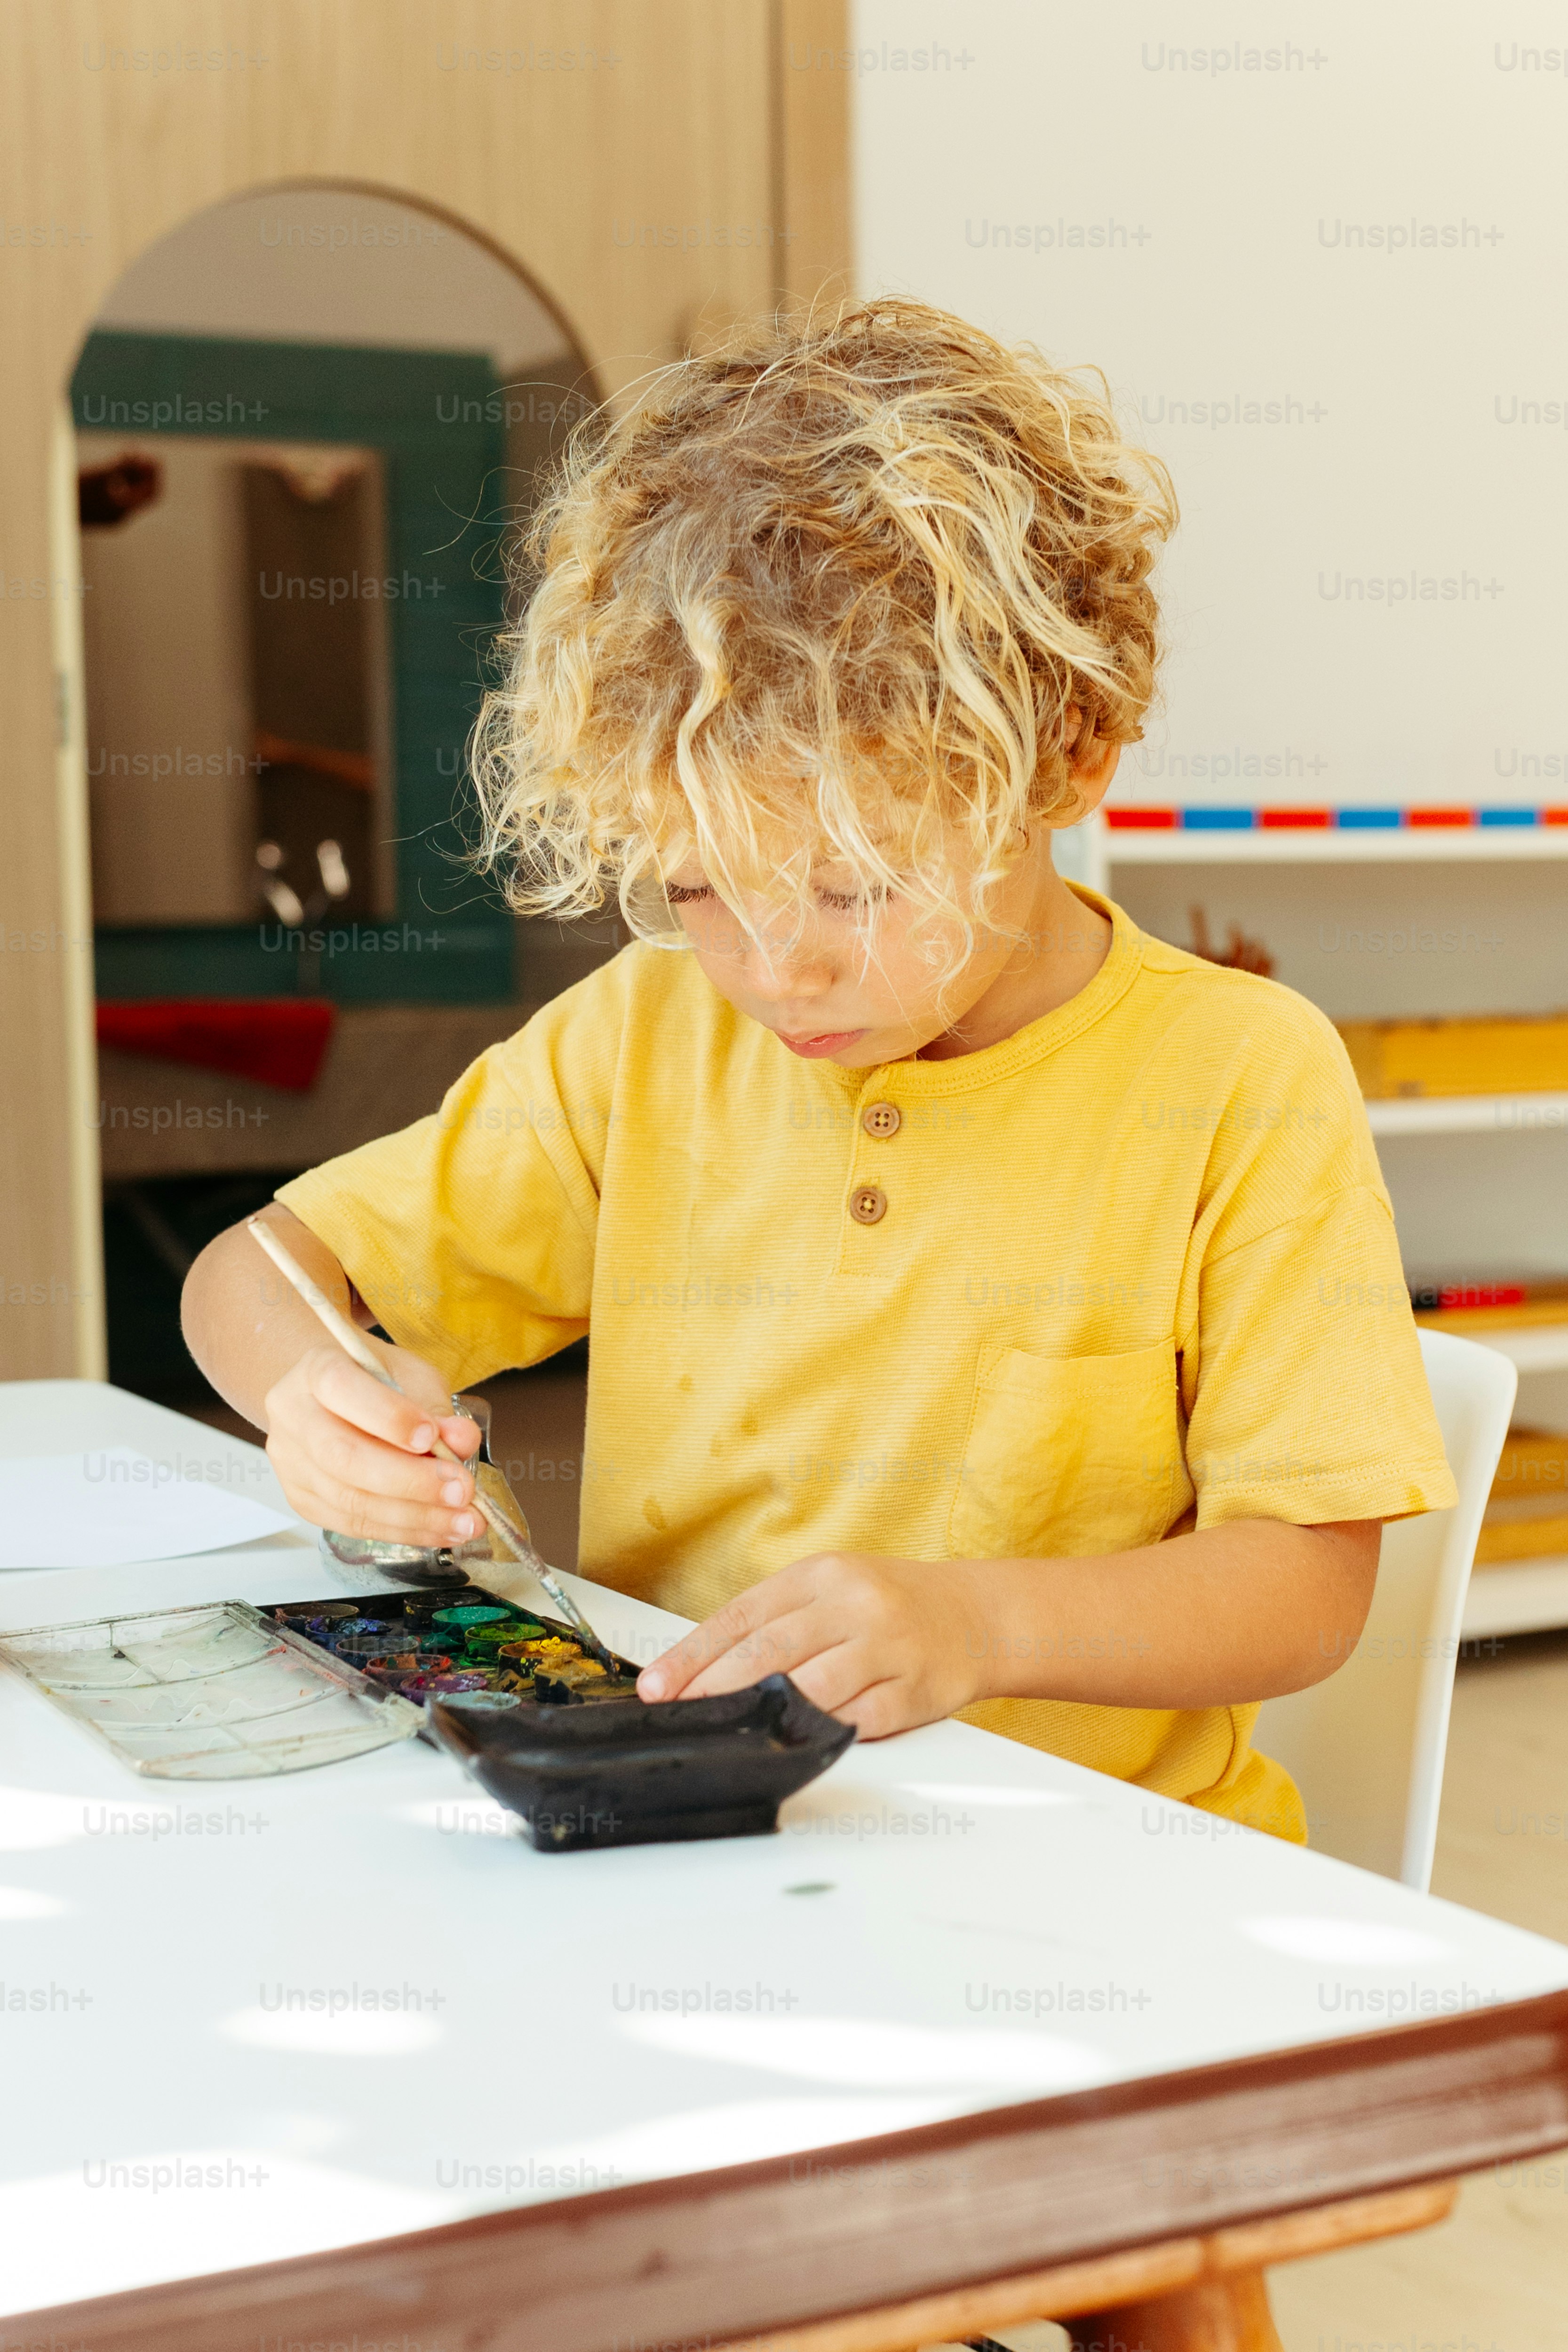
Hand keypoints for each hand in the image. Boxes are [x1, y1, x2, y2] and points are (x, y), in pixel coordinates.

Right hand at [263, 1342, 482, 1547]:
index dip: (388, 1417)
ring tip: (463, 1520)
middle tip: (460, 1491)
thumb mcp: (413, 1377)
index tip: (432, 1437)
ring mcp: (291, 1462)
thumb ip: (435, 1407)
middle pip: (342, 1456)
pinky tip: (439, 1529)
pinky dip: (402, 1530)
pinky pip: (352, 1523)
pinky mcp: (302, 1499)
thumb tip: (461, 1439)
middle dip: (409, 1481)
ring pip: (348, 1499)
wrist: (337, 1401)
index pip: (341, 1388)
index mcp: (316, 1369)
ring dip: (414, 1516)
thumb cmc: (377, 1383)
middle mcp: (293, 1415)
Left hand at [636, 1553, 994, 1739]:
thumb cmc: (889, 1605)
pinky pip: (858, 1719)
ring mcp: (888, 1647)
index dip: (692, 1654)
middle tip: (679, 1713)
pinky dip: (821, 1733)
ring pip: (811, 1687)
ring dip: (761, 1714)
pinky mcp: (914, 1691)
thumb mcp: (831, 1589)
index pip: (743, 1615)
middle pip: (770, 1650)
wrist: (974, 1616)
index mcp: (823, 1574)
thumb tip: (703, 1667)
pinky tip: (791, 1743)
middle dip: (713, 1687)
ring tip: (725, 1731)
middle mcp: (855, 1605)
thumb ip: (776, 1620)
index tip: (656, 1686)